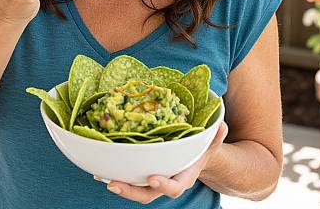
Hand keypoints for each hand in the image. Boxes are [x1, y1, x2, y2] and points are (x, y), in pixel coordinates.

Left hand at [94, 121, 227, 203]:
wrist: (195, 157)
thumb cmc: (202, 149)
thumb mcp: (211, 143)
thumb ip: (215, 137)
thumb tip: (220, 125)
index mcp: (183, 177)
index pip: (174, 187)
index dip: (163, 185)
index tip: (152, 178)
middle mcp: (165, 182)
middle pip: (147, 194)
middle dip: (130, 191)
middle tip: (113, 183)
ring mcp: (152, 180)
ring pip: (134, 188)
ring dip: (118, 183)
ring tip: (101, 176)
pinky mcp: (142, 174)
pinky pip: (128, 177)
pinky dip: (114, 172)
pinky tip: (99, 168)